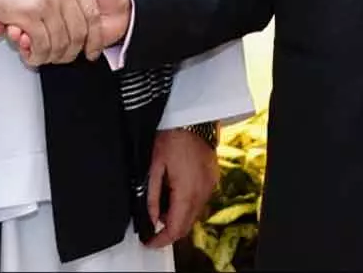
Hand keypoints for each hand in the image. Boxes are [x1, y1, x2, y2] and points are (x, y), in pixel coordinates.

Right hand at [0, 0, 98, 65]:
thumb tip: (70, 20)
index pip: (92, 13)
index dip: (94, 37)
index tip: (91, 50)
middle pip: (79, 31)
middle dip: (70, 52)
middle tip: (58, 59)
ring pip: (61, 42)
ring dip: (50, 56)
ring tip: (39, 57)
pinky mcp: (28, 12)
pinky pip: (42, 45)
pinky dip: (37, 55)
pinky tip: (29, 54)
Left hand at [142, 127, 219, 248]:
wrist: (192, 120)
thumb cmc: (172, 138)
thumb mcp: (154, 167)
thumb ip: (152, 196)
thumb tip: (150, 219)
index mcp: (187, 192)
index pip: (175, 229)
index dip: (160, 240)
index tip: (149, 242)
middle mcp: (202, 193)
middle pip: (186, 225)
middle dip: (168, 231)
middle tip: (151, 228)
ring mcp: (209, 186)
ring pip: (194, 214)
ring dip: (177, 216)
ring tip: (160, 203)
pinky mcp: (212, 179)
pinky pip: (200, 200)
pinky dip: (186, 204)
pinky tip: (174, 192)